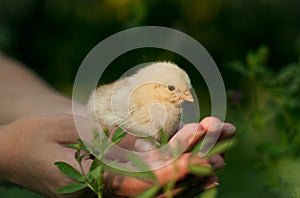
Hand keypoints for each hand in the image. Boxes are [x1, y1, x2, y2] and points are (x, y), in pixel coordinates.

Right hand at [0, 114, 234, 197]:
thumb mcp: (69, 131)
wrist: (13, 152)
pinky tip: (188, 160)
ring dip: (186, 170)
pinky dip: (168, 170)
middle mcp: (103, 194)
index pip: (143, 181)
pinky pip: (142, 181)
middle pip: (156, 186)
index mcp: (91, 183)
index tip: (204, 153)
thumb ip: (110, 144)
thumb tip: (152, 150)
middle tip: (223, 149)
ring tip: (218, 153)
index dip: (175, 168)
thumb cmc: (34, 137)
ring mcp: (105, 192)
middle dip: (191, 167)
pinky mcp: (106, 184)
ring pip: (153, 186)